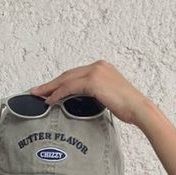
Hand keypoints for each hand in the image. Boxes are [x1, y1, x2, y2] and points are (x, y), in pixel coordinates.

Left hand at [28, 60, 151, 126]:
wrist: (139, 108)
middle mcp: (97, 66)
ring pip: (66, 79)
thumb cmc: (128, 107)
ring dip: (50, 88)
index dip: (60, 82)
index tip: (49, 89)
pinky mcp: (93, 81)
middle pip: (68, 74)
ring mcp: (95, 72)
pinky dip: (58, 94)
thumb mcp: (109, 96)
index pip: (75, 74)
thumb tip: (83, 101)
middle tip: (37, 91)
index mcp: (101, 68)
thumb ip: (96, 94)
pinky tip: (50, 101)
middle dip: (51, 83)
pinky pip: (70, 87)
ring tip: (38, 96)